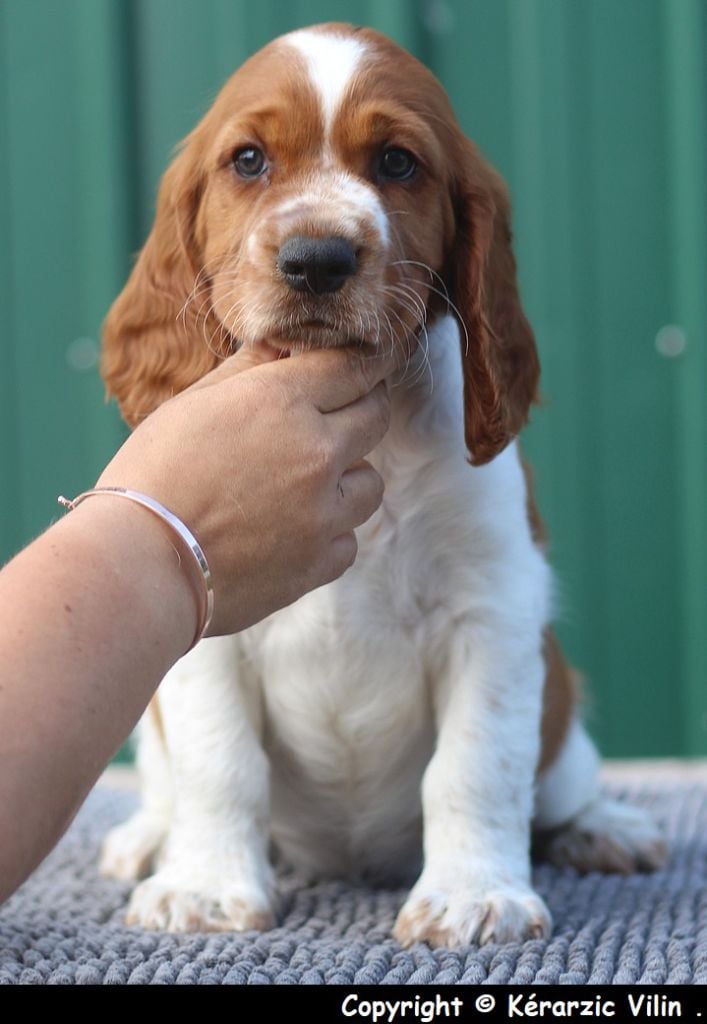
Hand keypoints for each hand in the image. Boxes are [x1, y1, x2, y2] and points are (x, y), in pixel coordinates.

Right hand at [96, 343, 399, 633]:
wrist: (139, 566)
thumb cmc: (151, 477)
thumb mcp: (191, 405)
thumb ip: (247, 371)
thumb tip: (284, 348)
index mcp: (281, 401)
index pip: (354, 366)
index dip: (367, 360)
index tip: (372, 361)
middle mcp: (316, 451)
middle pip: (376, 416)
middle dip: (362, 408)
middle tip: (338, 416)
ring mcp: (323, 511)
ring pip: (370, 483)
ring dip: (346, 478)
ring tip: (304, 486)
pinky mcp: (319, 562)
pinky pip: (348, 540)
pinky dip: (329, 534)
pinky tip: (292, 532)